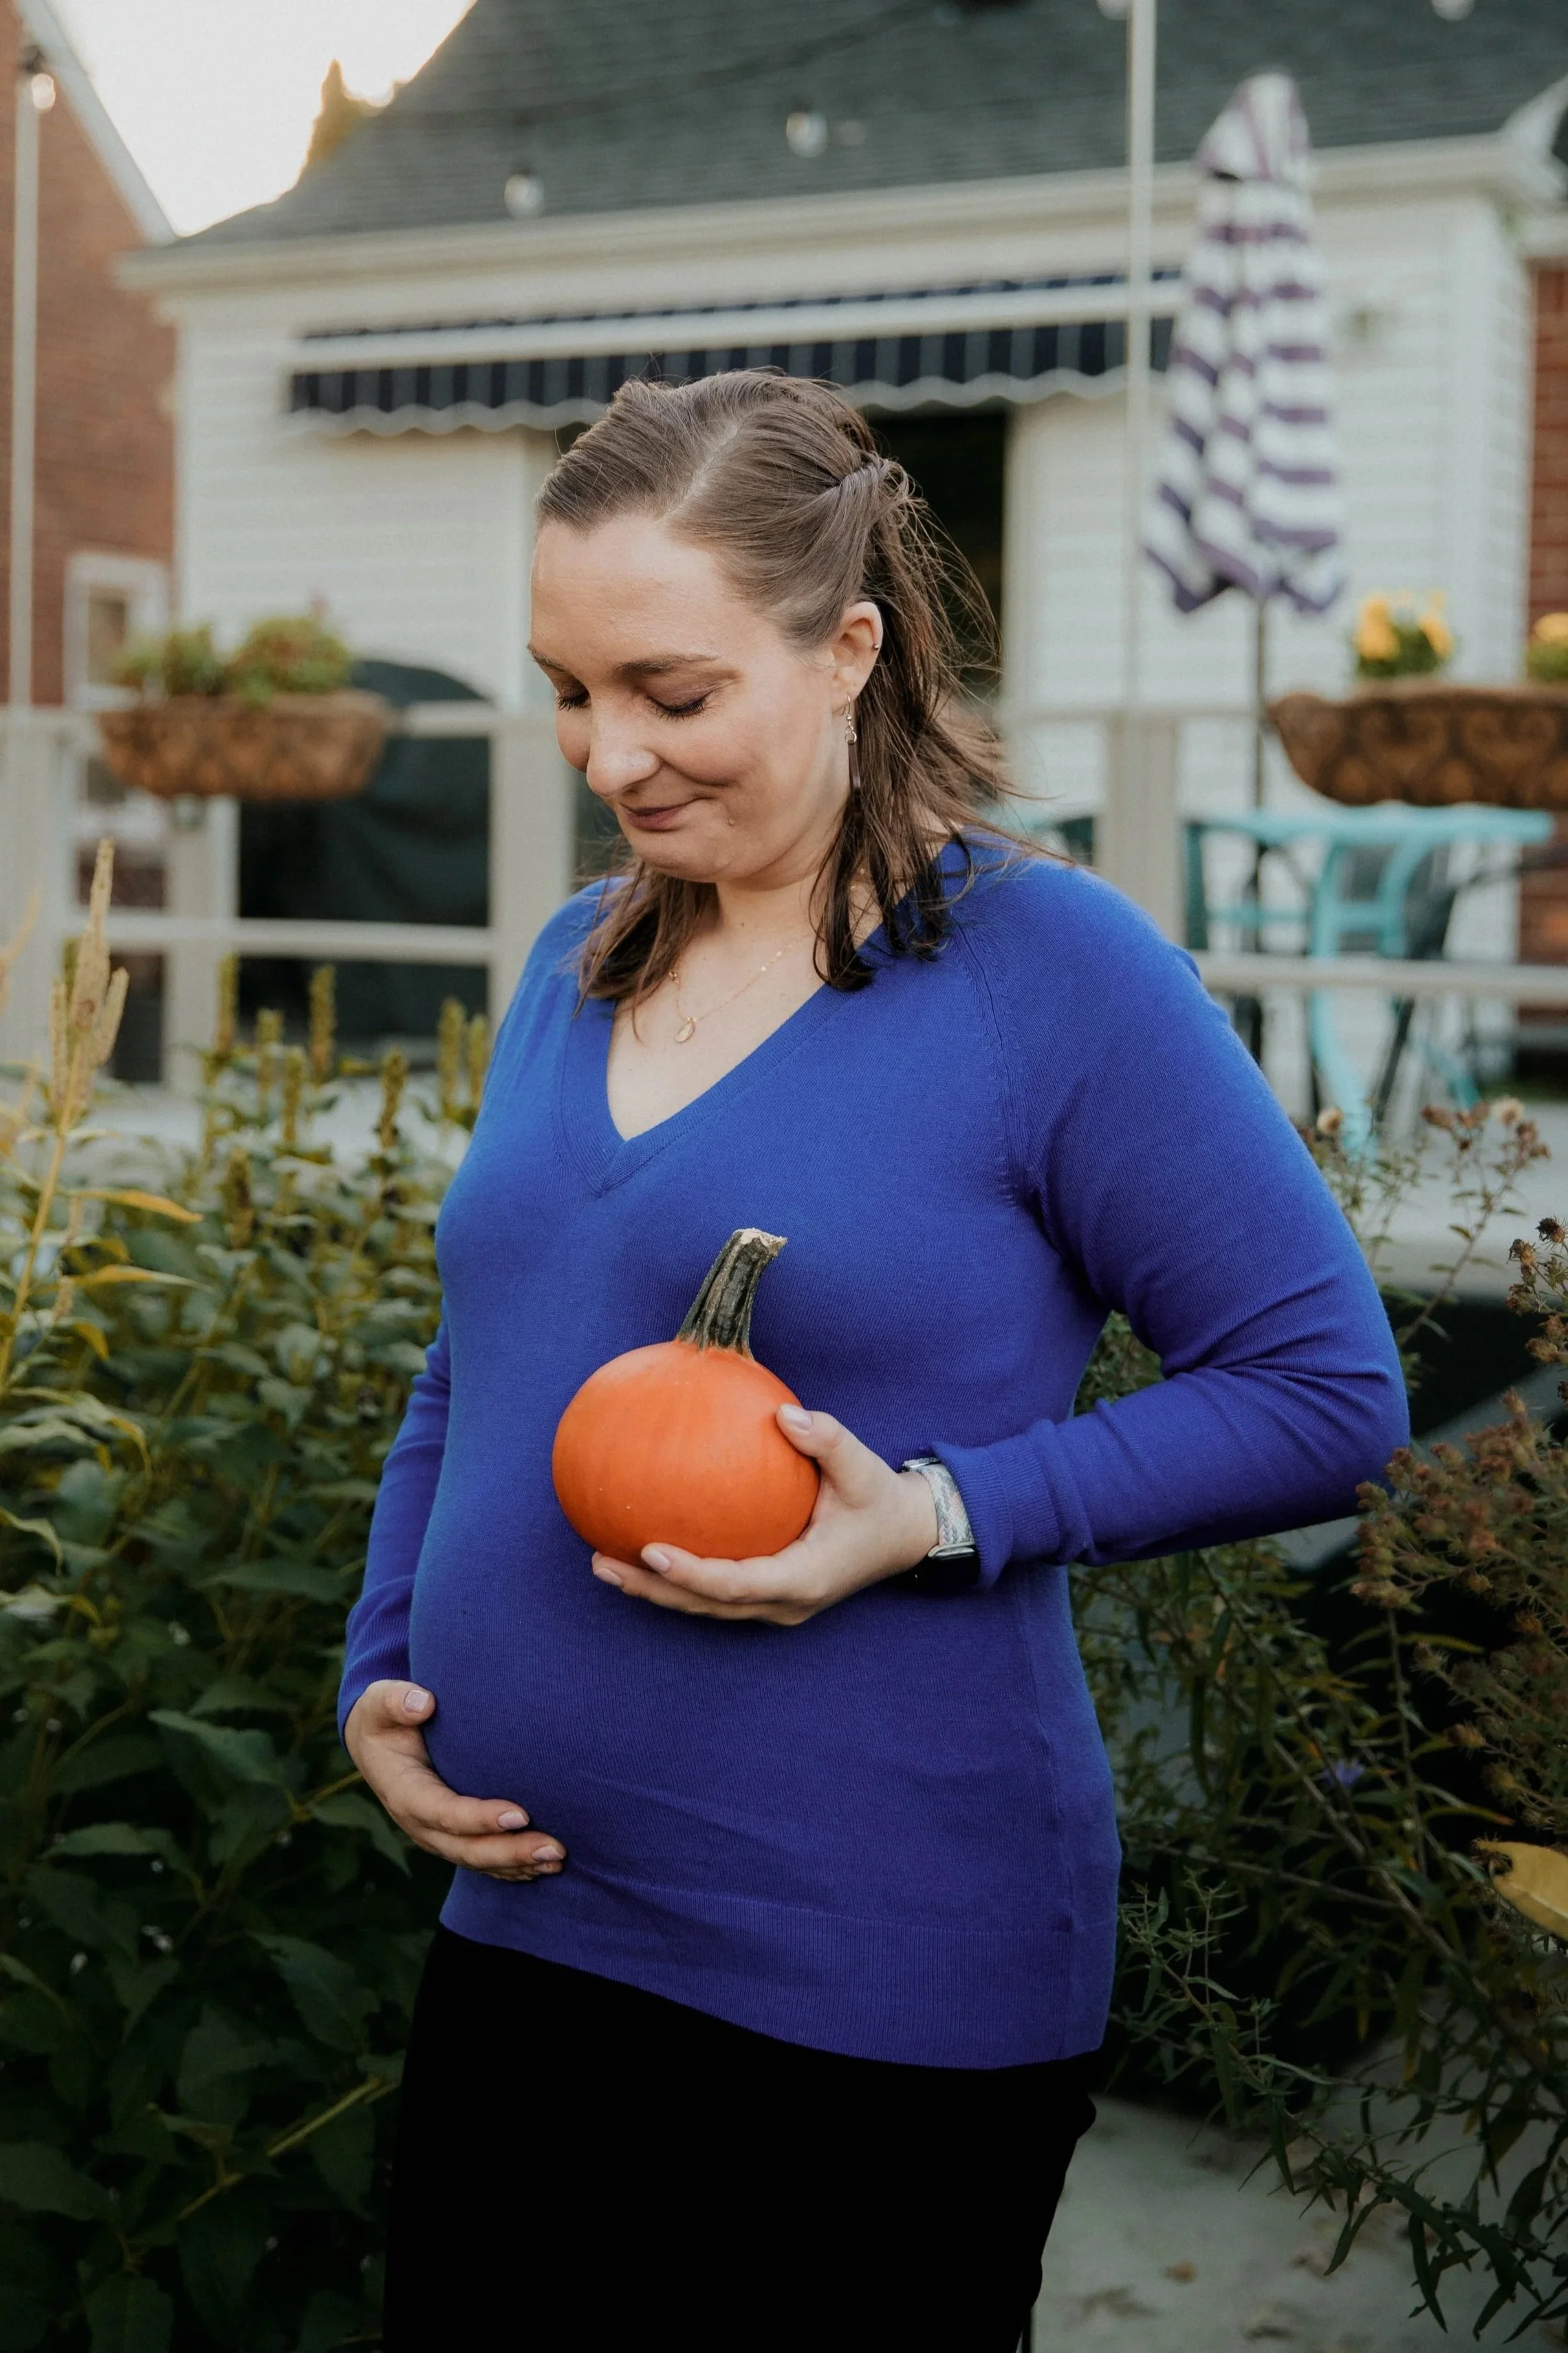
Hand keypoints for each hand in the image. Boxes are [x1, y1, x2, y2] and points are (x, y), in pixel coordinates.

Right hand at [343, 1679, 565, 1882]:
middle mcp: (421, 1824)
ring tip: (558, 1861)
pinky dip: (513, 1868)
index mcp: (405, 1793)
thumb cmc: (385, 1719)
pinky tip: (544, 1867)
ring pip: (479, 1861)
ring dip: (519, 1864)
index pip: (444, 1813)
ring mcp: (437, 1836)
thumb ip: (395, 1700)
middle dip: (511, 1851)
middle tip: (555, 1848)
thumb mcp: (380, 1703)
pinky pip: (483, 1862)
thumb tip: (423, 1702)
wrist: (377, 1747)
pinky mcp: (452, 1838)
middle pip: (468, 1848)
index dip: (480, 1819)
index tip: (520, 1814)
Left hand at [591, 1406, 939, 1626]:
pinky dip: (678, 1577)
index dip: (691, 1573)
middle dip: (653, 1588)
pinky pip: (715, 1591)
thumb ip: (827, 1440)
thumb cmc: (879, 1499)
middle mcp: (785, 1603)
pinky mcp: (769, 1597)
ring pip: (706, 1606)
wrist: (904, 1535)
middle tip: (602, 1563)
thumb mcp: (862, 1468)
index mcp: (804, 1579)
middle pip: (707, 1605)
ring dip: (655, 1589)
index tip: (650, 1549)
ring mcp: (776, 1607)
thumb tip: (784, 1413)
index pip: (736, 1584)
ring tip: (603, 1563)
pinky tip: (641, 1549)